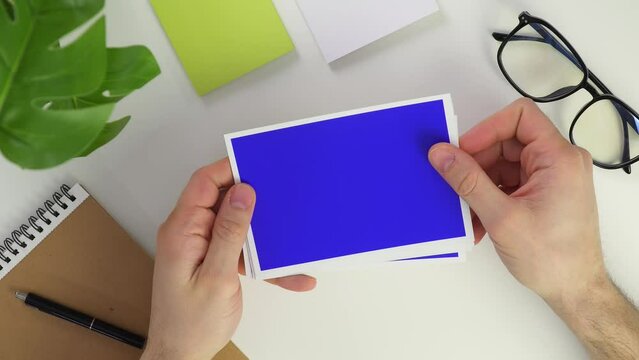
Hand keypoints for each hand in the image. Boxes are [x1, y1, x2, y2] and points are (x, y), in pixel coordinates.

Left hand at [142, 159, 315, 359]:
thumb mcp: (217, 276)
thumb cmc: (190, 323)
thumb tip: (243, 193)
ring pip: (234, 223)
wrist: (181, 354)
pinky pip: (239, 248)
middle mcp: (188, 233)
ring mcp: (200, 246)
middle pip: (221, 199)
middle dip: (252, 196)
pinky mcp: (211, 260)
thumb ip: (230, 232)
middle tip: (280, 194)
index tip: (259, 164)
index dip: (231, 169)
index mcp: (182, 230)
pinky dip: (261, 257)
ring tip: (288, 234)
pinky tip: (287, 272)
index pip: (204, 183)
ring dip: (261, 231)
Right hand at [428, 98, 602, 302]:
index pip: (519, 117)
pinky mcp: (541, 193)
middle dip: (477, 163)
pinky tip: (476, 220)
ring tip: (465, 209)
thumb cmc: (554, 258)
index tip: (462, 150)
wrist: (574, 290)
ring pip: (502, 165)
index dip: (486, 129)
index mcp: (559, 158)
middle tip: (454, 182)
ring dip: (479, 185)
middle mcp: (558, 162)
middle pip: (506, 142)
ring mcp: (550, 178)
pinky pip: (507, 183)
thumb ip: (468, 181)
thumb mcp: (501, 216)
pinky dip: (488, 197)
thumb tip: (443, 155)